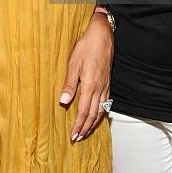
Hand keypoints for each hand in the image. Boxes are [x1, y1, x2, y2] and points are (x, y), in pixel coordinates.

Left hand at [59, 12, 113, 140]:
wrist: (103, 34)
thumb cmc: (87, 45)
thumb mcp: (73, 62)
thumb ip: (69, 84)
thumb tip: (63, 102)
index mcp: (89, 84)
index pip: (83, 111)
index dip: (78, 125)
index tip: (73, 135)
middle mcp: (99, 87)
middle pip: (93, 114)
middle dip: (86, 128)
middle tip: (78, 138)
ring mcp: (105, 85)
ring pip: (101, 110)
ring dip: (94, 123)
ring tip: (87, 131)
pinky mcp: (108, 81)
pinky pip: (106, 102)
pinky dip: (102, 113)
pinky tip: (98, 114)